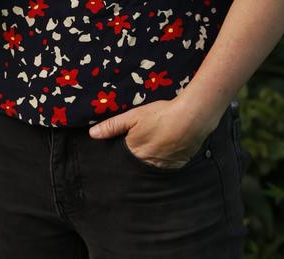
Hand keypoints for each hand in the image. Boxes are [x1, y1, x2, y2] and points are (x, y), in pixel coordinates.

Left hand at [89, 98, 211, 169]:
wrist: (190, 119)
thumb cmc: (160, 115)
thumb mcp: (133, 116)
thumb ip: (113, 126)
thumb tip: (92, 134)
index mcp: (133, 152)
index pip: (121, 159)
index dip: (121, 154)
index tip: (123, 148)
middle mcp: (146, 164)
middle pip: (135, 166)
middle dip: (135, 160)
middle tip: (142, 146)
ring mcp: (162, 167)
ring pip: (150, 168)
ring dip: (150, 161)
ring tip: (154, 148)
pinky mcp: (176, 167)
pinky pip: (165, 168)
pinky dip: (164, 162)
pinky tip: (167, 150)